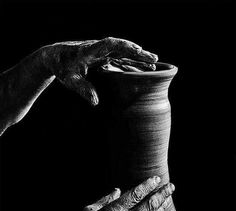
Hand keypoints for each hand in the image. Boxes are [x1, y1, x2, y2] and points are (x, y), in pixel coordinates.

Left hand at [42, 37, 157, 104]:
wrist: (54, 57)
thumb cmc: (62, 68)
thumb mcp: (70, 81)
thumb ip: (83, 89)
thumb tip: (95, 103)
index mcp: (89, 50)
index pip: (109, 44)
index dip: (124, 47)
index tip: (138, 50)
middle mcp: (98, 48)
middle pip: (121, 47)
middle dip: (138, 53)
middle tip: (154, 58)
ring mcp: (102, 52)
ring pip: (123, 53)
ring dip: (138, 57)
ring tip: (154, 63)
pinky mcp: (104, 57)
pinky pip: (120, 59)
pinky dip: (131, 63)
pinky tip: (142, 68)